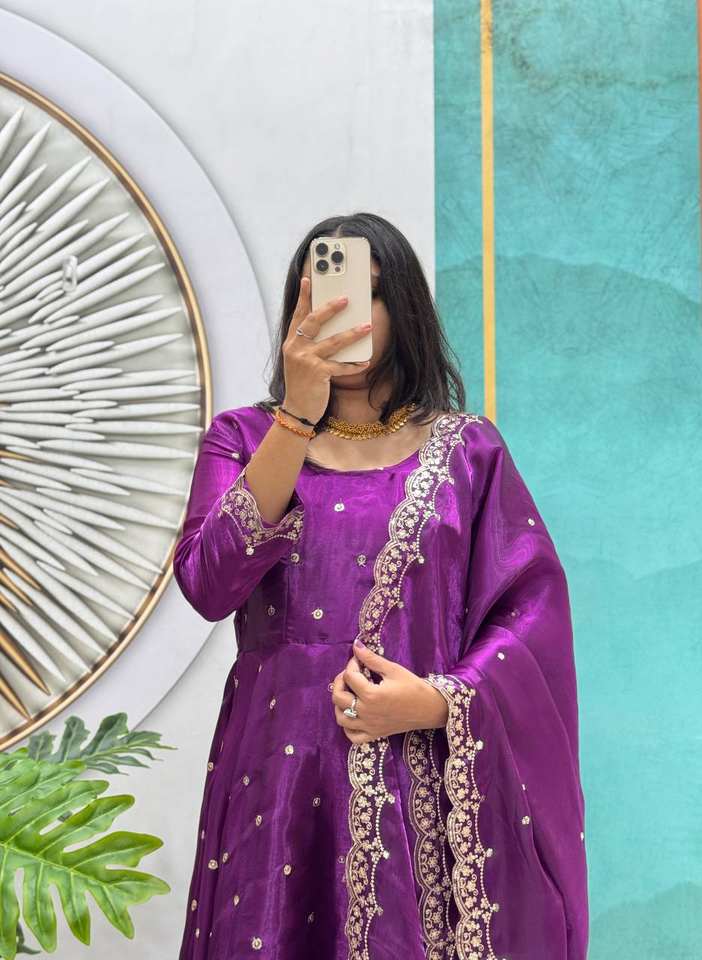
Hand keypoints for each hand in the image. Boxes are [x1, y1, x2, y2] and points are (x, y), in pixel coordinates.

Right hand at [282, 275, 371, 423]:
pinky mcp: (318, 374)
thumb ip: (309, 345)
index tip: (308, 280)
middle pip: (314, 321)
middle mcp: (296, 349)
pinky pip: (340, 366)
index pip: (297, 315)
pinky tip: (365, 362)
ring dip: (352, 333)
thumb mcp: (300, 362)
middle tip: (346, 298)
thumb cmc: (302, 385)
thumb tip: (333, 329)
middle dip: (330, 308)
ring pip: (333, 341)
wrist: (296, 410)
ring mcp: (306, 361)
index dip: (303, 297)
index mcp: (291, 343)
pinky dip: (354, 365)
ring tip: (367, 326)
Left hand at [330, 640, 448, 743]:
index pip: (349, 676)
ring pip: (341, 718)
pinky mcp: (374, 734)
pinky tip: (353, 715)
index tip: (359, 659)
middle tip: (351, 673)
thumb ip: (372, 659)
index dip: (351, 664)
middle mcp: (366, 712)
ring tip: (349, 693)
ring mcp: (369, 726)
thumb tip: (356, 646)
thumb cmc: (413, 687)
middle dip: (340, 681)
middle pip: (338, 697)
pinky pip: (352, 736)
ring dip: (340, 704)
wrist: (429, 708)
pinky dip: (347, 727)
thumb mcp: (393, 670)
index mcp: (371, 695)